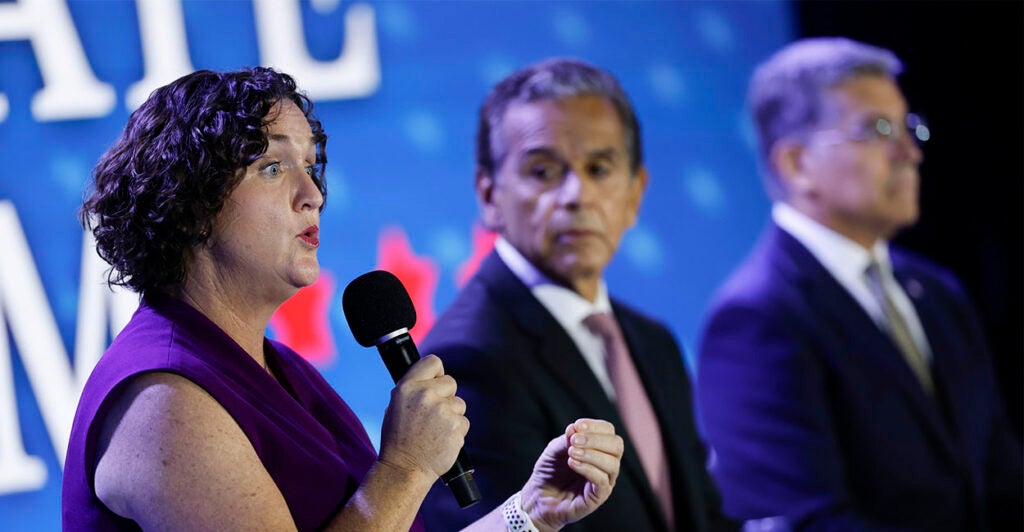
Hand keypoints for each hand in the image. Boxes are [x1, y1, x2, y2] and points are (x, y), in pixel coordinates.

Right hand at [377, 355, 468, 482]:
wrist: (405, 469)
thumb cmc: (398, 440)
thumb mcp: (395, 406)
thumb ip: (413, 389)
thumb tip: (431, 379)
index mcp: (408, 387)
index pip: (433, 362)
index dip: (437, 373)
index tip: (436, 381)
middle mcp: (426, 395)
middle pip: (451, 382)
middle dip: (446, 396)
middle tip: (433, 414)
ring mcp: (443, 410)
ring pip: (459, 404)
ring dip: (451, 415)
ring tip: (434, 431)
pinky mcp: (456, 425)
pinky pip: (463, 421)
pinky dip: (456, 431)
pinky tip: (441, 440)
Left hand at [520, 419, 622, 530]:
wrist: (539, 497)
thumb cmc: (550, 471)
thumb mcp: (554, 450)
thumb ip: (566, 439)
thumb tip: (575, 428)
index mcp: (599, 449)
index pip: (609, 432)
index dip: (595, 426)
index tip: (577, 425)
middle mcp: (606, 464)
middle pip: (617, 446)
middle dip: (596, 439)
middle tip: (574, 441)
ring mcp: (604, 481)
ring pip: (612, 464)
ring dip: (591, 454)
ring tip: (571, 453)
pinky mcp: (598, 497)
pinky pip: (601, 481)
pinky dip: (587, 469)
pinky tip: (572, 463)